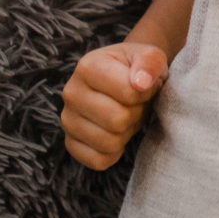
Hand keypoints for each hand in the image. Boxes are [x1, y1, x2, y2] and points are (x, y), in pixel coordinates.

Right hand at [61, 42, 168, 169]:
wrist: (126, 80)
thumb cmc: (138, 69)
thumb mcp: (150, 56)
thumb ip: (149, 62)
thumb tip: (141, 83)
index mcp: (88, 66)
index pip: (129, 92)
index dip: (146, 92)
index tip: (145, 85)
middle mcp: (71, 93)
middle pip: (118, 120)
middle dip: (136, 113)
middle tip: (136, 103)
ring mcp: (68, 120)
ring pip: (109, 142)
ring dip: (127, 132)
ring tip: (126, 114)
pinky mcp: (71, 143)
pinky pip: (98, 161)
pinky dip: (114, 152)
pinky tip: (116, 133)